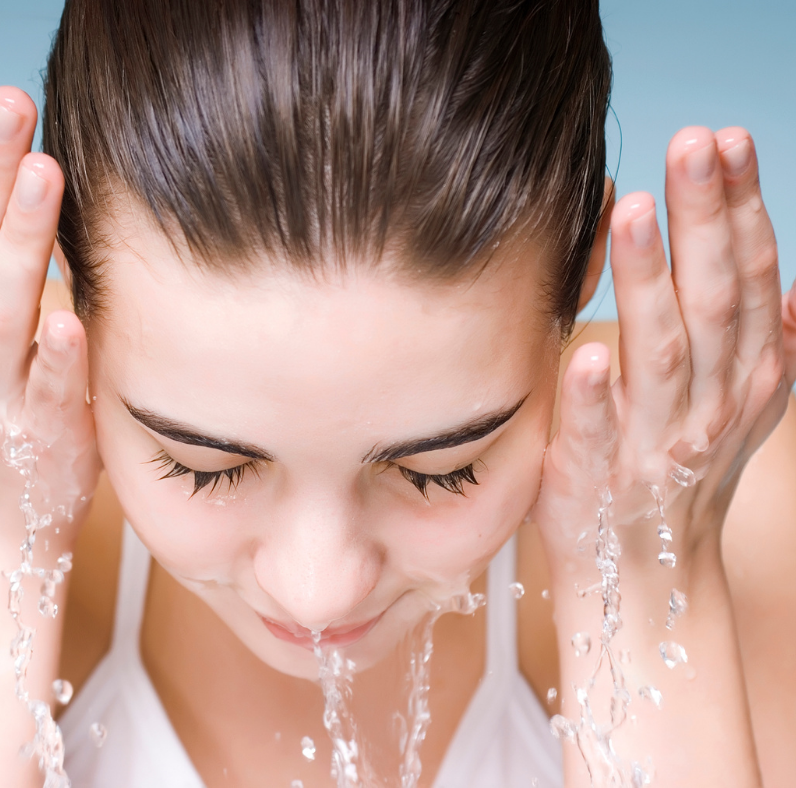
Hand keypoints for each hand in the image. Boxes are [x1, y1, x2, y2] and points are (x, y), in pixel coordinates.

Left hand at [531, 126, 794, 786]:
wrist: (647, 573)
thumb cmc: (679, 476)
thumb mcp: (738, 411)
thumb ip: (761, 347)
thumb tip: (789, 289)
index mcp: (742, 379)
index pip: (745, 281)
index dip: (739, 211)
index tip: (724, 144)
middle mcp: (708, 408)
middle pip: (712, 303)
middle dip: (706, 220)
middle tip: (692, 145)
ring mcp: (652, 446)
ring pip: (659, 356)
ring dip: (649, 283)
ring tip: (633, 214)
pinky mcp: (592, 480)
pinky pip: (593, 437)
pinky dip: (591, 401)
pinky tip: (582, 357)